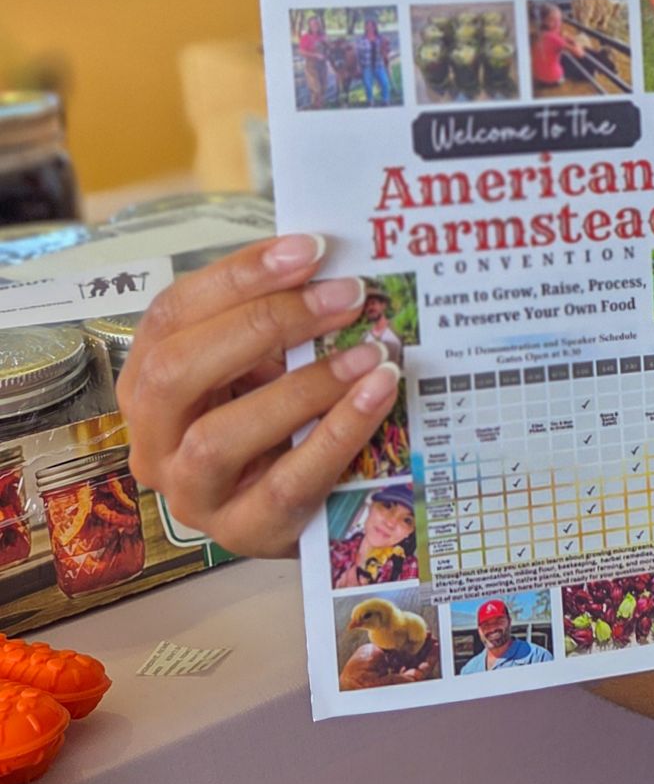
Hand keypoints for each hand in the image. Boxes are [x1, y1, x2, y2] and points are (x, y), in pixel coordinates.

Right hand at [118, 235, 402, 554]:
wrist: (299, 512)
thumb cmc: (279, 423)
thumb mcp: (264, 367)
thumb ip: (277, 324)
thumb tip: (330, 268)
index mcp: (148, 382)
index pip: (171, 314)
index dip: (239, 276)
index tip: (311, 249)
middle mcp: (153, 439)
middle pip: (178, 370)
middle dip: (267, 323)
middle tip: (346, 296)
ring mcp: (191, 493)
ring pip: (218, 436)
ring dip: (303, 386)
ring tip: (371, 353)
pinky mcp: (242, 533)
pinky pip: (285, 483)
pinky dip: (336, 434)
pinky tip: (376, 396)